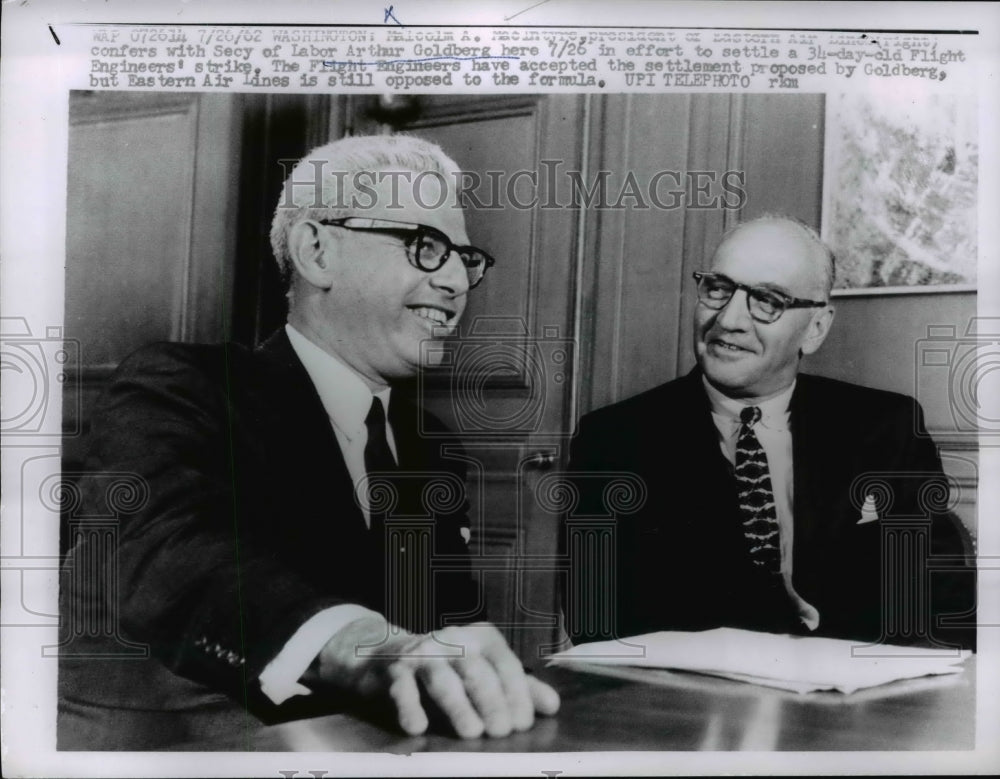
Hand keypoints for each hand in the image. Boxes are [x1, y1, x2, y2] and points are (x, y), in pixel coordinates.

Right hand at [312, 616, 559, 737]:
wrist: (386, 654)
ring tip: (472, 733)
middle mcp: (452, 639)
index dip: (516, 693)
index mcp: (480, 638)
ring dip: (458, 706)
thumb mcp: (484, 671)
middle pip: (476, 670)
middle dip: (491, 702)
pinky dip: (410, 707)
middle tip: (502, 732)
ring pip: (442, 678)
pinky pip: (402, 688)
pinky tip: (418, 727)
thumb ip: (518, 687)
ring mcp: (422, 652)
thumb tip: (552, 706)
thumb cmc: (446, 667)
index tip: (522, 723)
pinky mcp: (394, 668)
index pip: (504, 663)